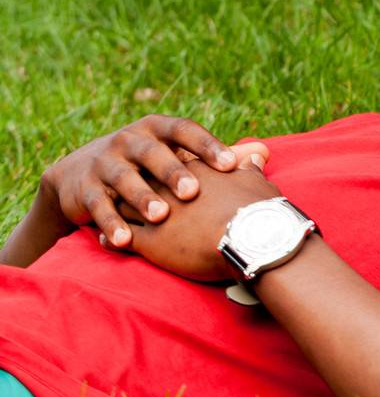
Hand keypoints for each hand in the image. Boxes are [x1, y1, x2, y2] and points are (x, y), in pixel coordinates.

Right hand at [42, 114, 244, 248]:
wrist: (79, 173)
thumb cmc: (144, 165)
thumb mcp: (174, 154)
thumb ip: (216, 157)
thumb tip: (265, 153)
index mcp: (158, 128)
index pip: (185, 130)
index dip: (207, 145)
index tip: (231, 164)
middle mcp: (131, 139)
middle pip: (154, 152)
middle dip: (174, 171)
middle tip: (194, 191)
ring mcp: (105, 162)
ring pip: (125, 178)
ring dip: (142, 197)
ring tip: (160, 216)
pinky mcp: (84, 188)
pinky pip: (99, 206)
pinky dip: (110, 223)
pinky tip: (123, 240)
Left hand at [119, 159, 280, 280]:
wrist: (249, 238)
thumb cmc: (256, 209)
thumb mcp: (255, 181)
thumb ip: (250, 166)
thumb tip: (256, 154)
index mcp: (193, 170)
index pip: (171, 163)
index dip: (163, 168)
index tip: (156, 169)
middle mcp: (170, 187)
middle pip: (142, 179)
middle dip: (132, 183)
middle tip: (122, 187)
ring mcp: (157, 213)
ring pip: (126, 205)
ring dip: (117, 209)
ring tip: (109, 212)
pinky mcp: (151, 242)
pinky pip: (123, 237)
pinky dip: (112, 236)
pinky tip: (106, 239)